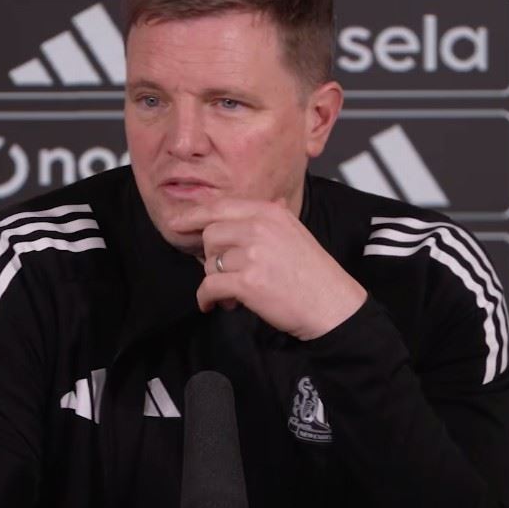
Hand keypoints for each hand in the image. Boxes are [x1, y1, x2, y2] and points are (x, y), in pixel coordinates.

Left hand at [168, 198, 366, 339]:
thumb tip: (271, 202)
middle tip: (223, 273)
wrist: (332, 305)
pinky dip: (207, 298)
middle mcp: (260, 228)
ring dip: (215, 280)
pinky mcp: (248, 282)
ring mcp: (253, 254)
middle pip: (210, 235)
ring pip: (210, 262)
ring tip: (233, 294)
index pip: (220, 207)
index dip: (194, 216)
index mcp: (270, 213)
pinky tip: (215, 305)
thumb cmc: (315, 274)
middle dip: (210, 257)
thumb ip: (276, 216)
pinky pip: (210, 286)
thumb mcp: (297, 233)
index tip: (177, 224)